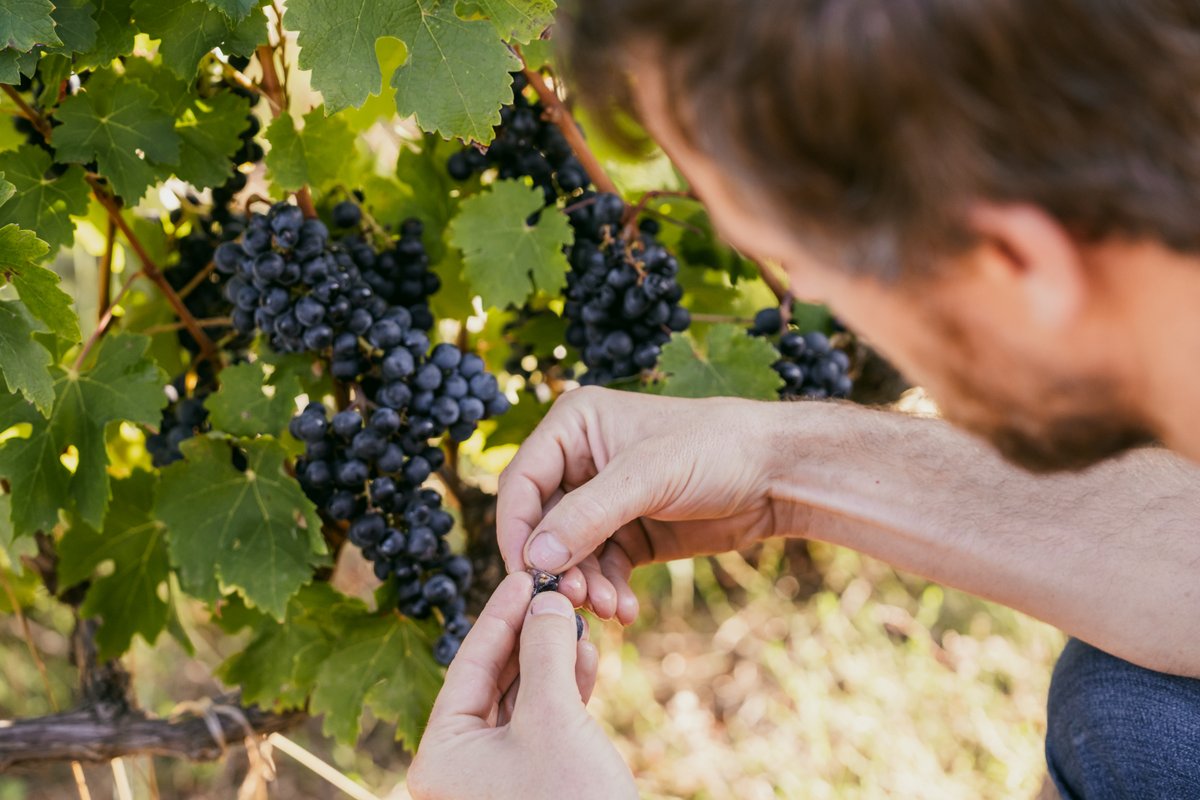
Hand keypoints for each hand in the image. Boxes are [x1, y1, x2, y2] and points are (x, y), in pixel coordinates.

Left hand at [408, 572, 636, 799]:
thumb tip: (546, 597)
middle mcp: (460, 765)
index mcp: (441, 753)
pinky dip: (563, 688)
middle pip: (493, 677)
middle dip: (530, 632)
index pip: (469, 664)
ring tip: (576, 620)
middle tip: (556, 589)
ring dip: (550, 656)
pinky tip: (585, 656)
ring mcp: (495, 775)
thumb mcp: (553, 717)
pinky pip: (541, 721)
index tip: (526, 573)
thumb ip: (544, 650)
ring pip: (521, 696)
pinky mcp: (531, 780)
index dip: (500, 613)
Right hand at [497, 387, 791, 623]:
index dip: (517, 530)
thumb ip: (588, 516)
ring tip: (608, 608)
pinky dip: (609, 592)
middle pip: (542, 524)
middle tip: (574, 599)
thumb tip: (534, 559)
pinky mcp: (628, 534)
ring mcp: (603, 501)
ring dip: (585, 585)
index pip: (521, 482)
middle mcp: (580, 461)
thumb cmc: (717, 448)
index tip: (526, 574)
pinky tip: (626, 611)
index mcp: (573, 426)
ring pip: (571, 554)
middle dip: (558, 565)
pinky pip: (602, 570)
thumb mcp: (648, 477)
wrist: (778, 475)